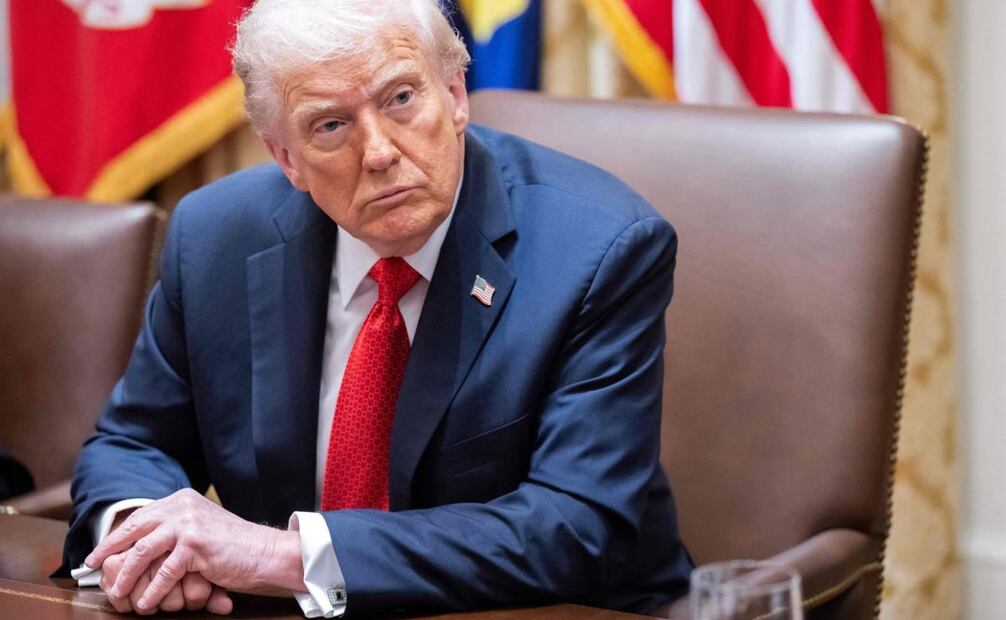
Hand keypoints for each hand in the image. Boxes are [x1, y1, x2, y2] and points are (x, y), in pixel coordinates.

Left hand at [85, 489, 302, 610]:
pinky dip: (152, 590)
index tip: (99, 552)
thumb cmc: (233, 546)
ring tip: (117, 591)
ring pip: (143, 551)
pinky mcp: (195, 545)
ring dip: (126, 575)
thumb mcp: (201, 527)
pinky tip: (146, 602)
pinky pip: (164, 572)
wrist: (264, 551)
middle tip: (92, 566)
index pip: (140, 517)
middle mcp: (182, 507)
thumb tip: (140, 545)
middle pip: (135, 529)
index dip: (117, 535)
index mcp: (181, 500)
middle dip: (109, 550)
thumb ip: (175, 528)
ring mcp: (188, 524)